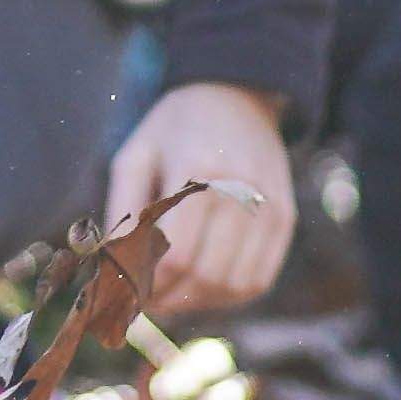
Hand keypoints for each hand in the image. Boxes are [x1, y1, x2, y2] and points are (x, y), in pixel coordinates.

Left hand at [101, 79, 297, 316]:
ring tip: (172, 294)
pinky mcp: (285, 218)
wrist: (237, 96)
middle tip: (146, 301)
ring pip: (232, 285)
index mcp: (199, 168)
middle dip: (169, 300)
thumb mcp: (137, 155)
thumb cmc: (175, 129)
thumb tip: (115, 269)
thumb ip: (124, 211)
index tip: (128, 292)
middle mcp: (241, 189)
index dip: (149, 285)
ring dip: (197, 303)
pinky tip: (203, 288)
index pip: (177, 253)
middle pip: (204, 275)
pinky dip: (227, 296)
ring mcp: (269, 205)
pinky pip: (258, 280)